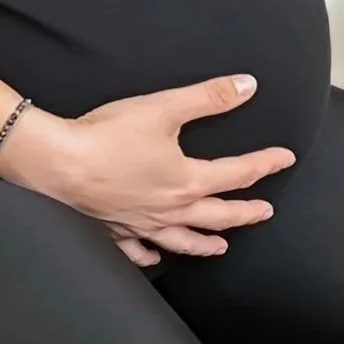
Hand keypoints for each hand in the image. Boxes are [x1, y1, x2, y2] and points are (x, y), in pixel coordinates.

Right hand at [0, 74, 295, 264]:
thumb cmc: (107, 136)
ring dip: (206, 243)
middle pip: (218, 215)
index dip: (264, 164)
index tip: (284, 158)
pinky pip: (138, 250)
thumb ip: (208, 98)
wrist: (58, 164)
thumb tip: (247, 86)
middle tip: (264, 212)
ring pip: (183, 241)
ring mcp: (142, 225)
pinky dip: (150, 256)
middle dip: (245, 213)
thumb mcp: (164, 108)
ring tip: (221, 247)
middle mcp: (169, 209)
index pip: (237, 173)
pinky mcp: (114, 230)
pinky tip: (154, 257)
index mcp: (186, 181)